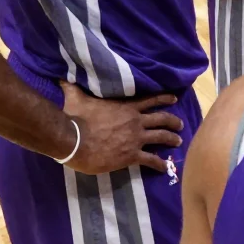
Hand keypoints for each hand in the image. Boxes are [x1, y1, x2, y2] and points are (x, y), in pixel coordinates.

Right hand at [59, 82, 184, 174]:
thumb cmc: (75, 118)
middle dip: (173, 121)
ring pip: (161, 137)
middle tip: (181, 124)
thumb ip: (73, 87)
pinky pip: (150, 159)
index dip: (164, 98)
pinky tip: (165, 167)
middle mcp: (135, 121)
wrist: (74, 140)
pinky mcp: (131, 155)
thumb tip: (62, 76)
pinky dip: (160, 164)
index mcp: (126, 107)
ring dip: (171, 139)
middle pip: (161, 119)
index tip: (174, 98)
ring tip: (178, 142)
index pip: (150, 100)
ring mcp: (135, 139)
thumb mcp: (76, 97)